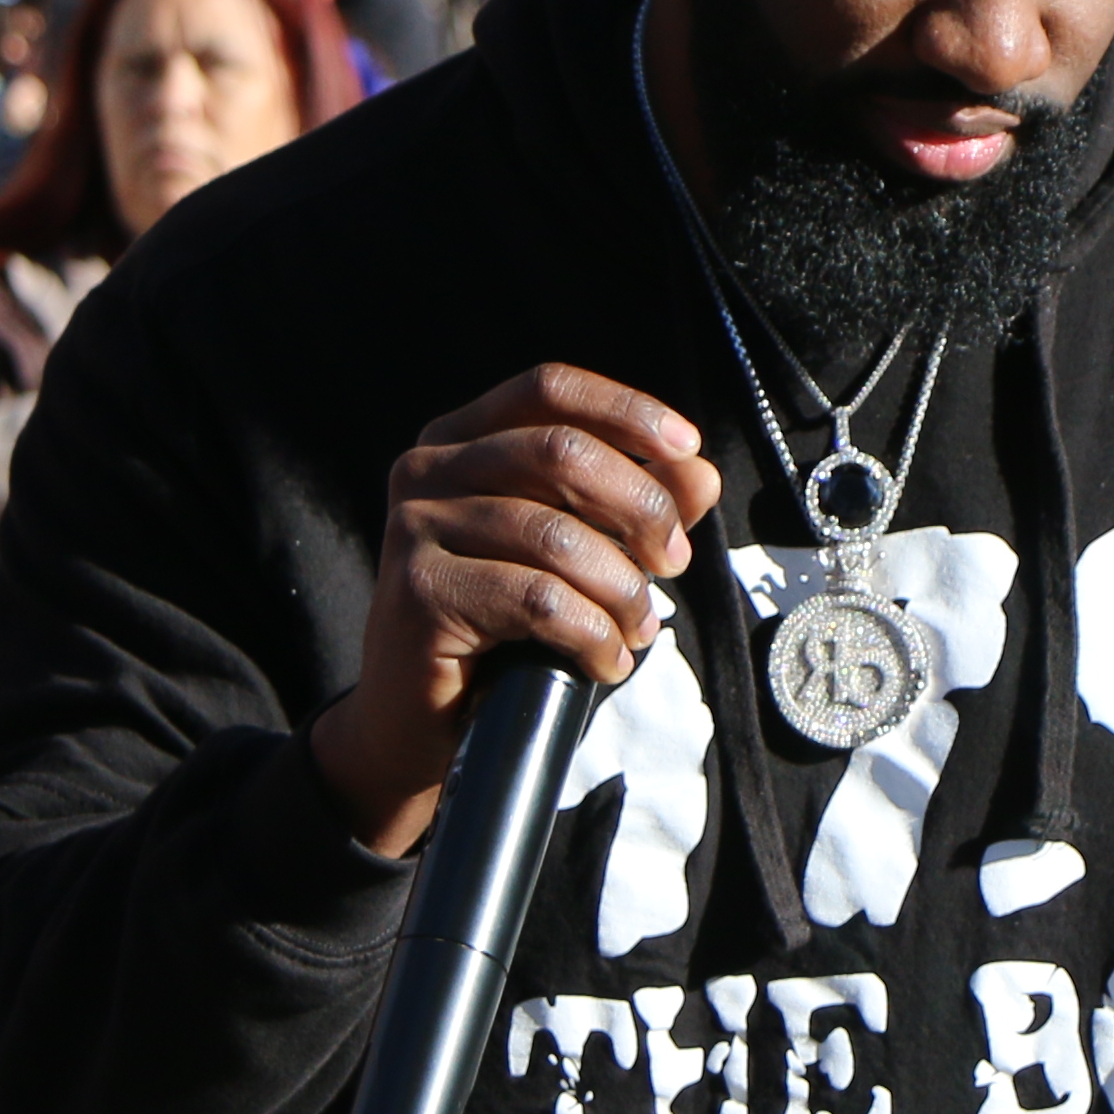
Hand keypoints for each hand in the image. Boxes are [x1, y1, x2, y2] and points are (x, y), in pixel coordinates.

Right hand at [309, 364, 723, 854]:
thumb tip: (700, 474)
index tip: (687, 447)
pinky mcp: (419, 591)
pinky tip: (606, 661)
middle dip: (640, 507)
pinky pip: (537, 600)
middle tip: (674, 561)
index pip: (547, 390)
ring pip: (555, 536)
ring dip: (621, 588)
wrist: (419, 723)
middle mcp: (427, 469)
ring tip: (638, 628)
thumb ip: (632, 509)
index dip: (624, 410)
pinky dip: (592, 634)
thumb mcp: (579, 558)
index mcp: (461, 440)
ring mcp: (414, 527)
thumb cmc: (502, 632)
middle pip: (561, 452)